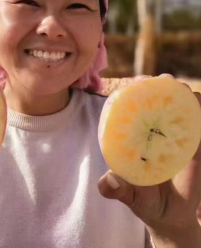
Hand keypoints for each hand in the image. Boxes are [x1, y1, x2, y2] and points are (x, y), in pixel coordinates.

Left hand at [98, 89, 200, 246]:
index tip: (137, 82)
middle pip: (159, 97)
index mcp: (135, 135)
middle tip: (166, 82)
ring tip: (186, 94)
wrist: (171, 217)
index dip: (134, 88)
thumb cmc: (144, 201)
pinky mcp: (197, 146)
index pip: (133, 104)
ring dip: (184, 94)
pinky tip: (198, 110)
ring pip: (183, 106)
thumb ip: (116, 189)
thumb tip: (107, 182)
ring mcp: (176, 136)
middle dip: (162, 84)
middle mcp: (155, 131)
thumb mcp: (129, 195)